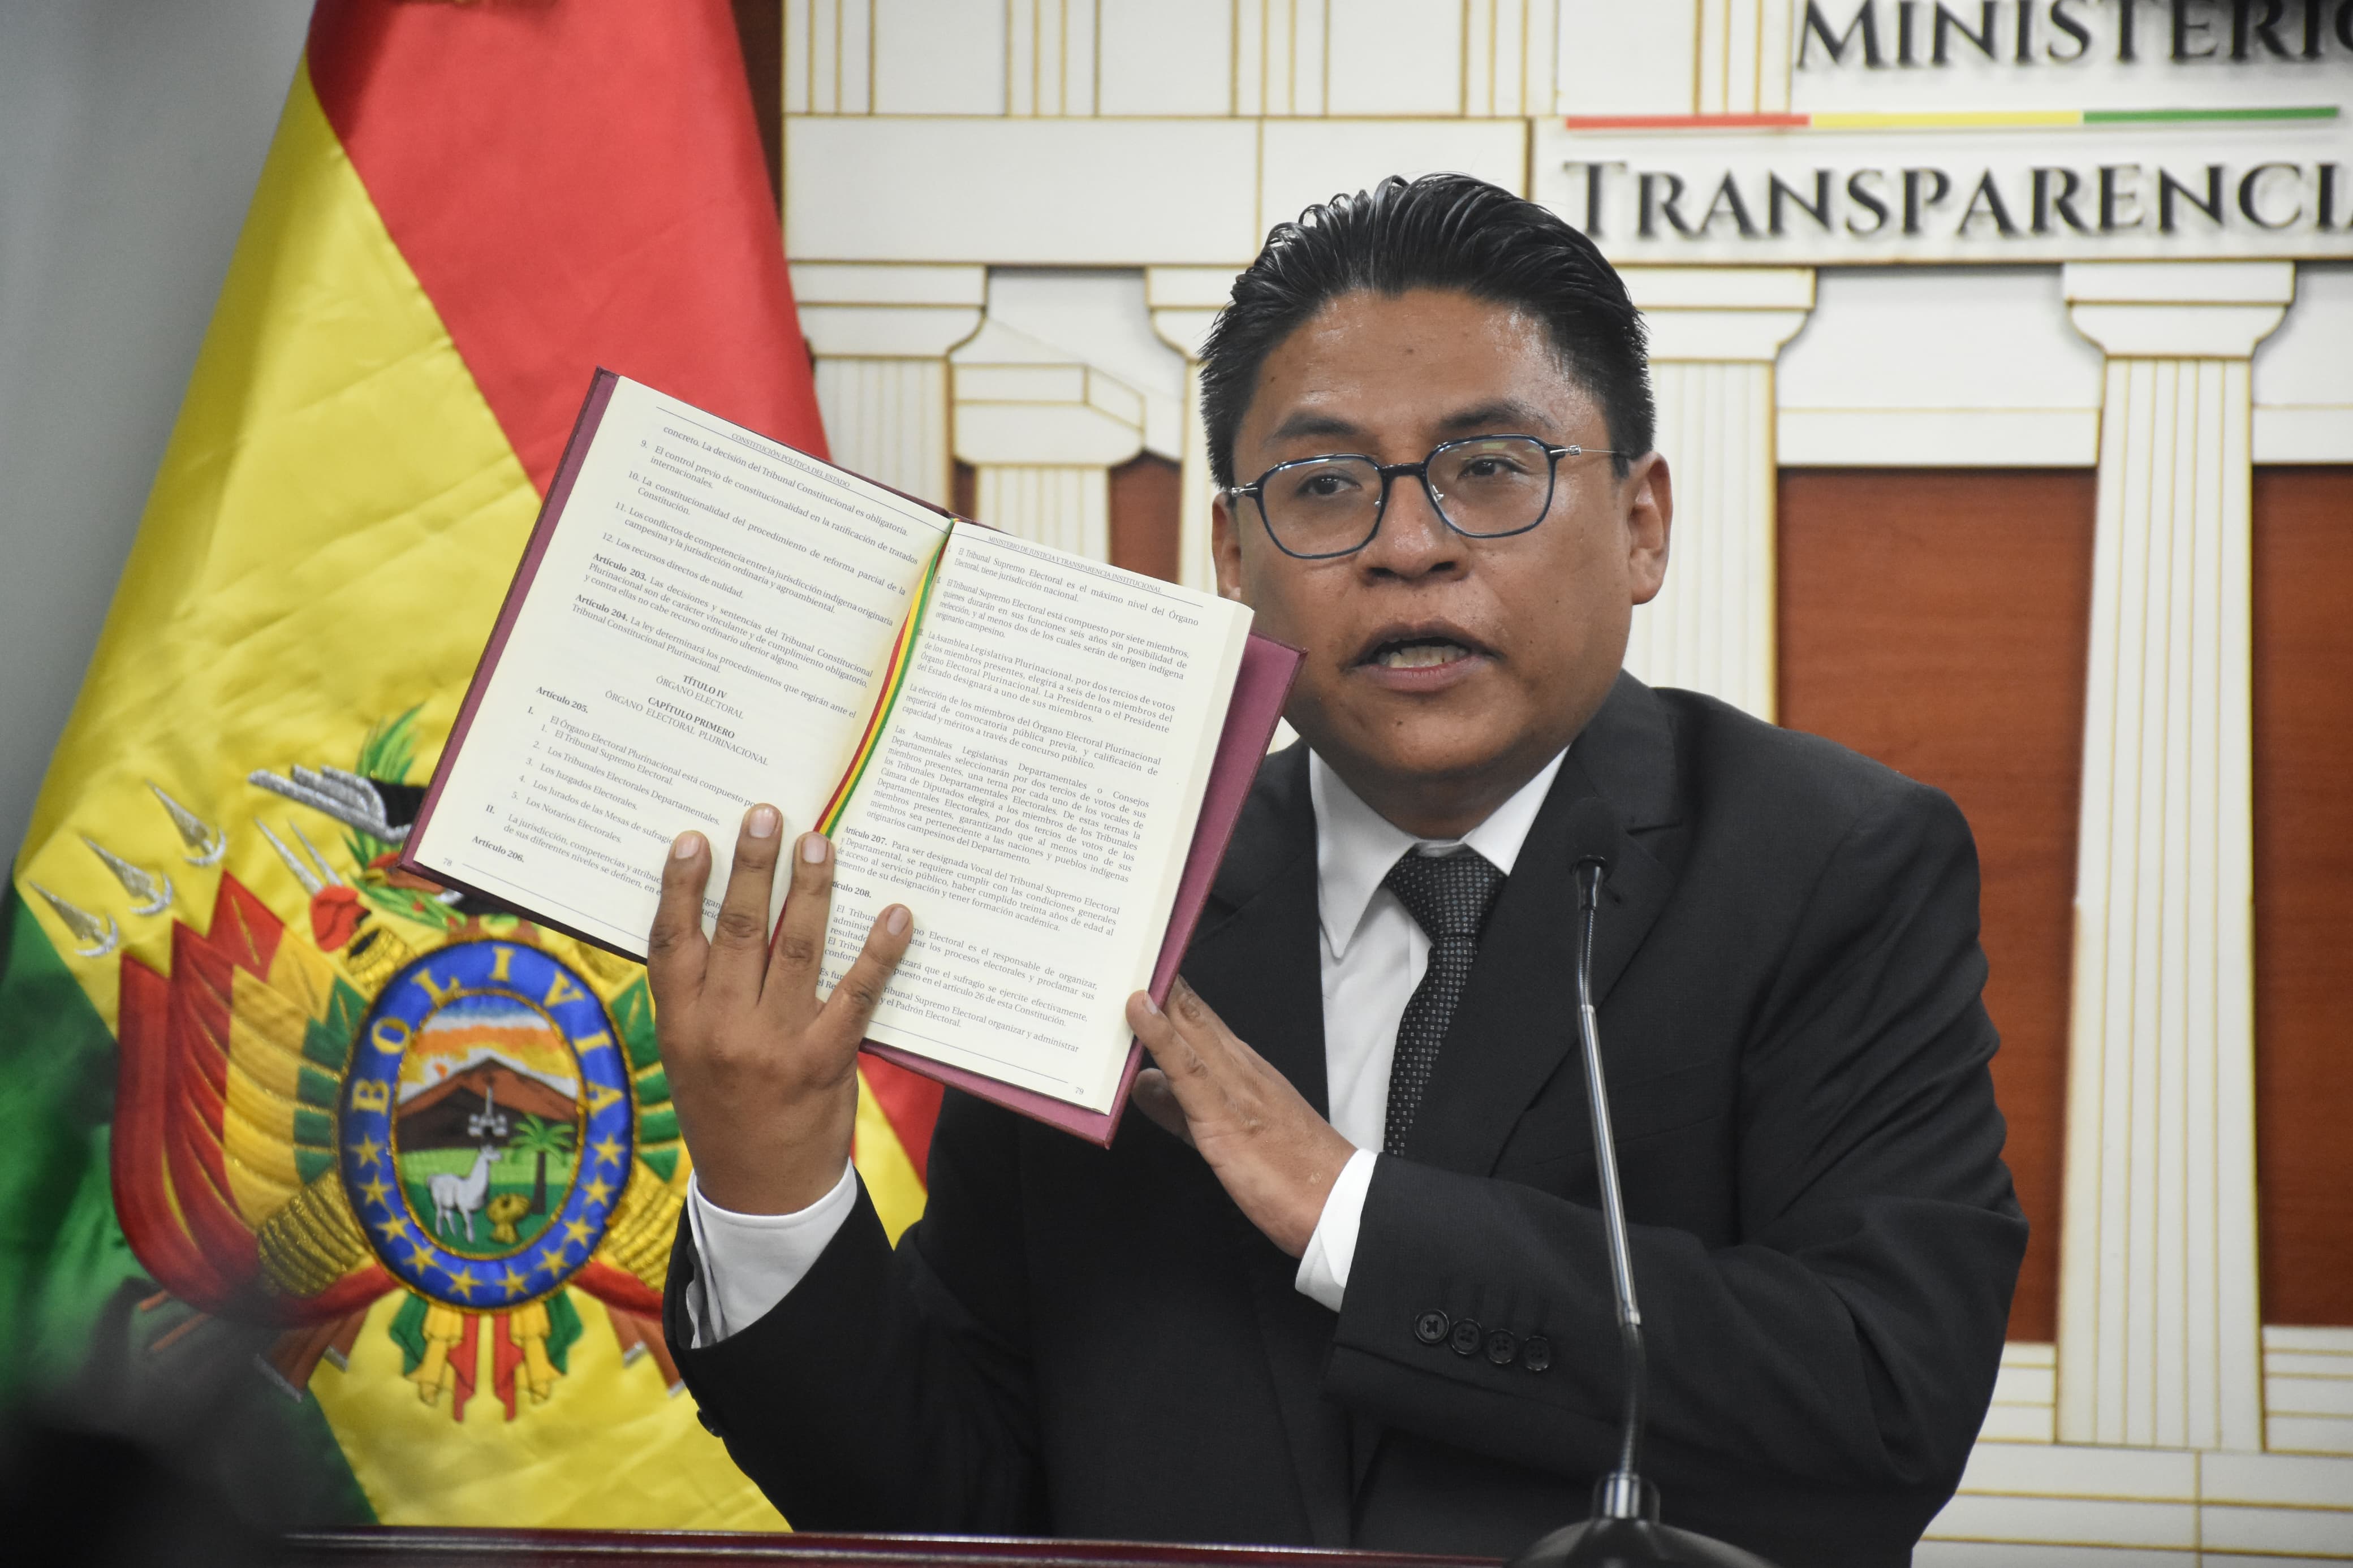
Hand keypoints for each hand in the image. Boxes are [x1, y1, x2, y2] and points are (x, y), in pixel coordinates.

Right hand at [647, 805, 911, 1214]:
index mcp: (680, 1026)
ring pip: (795, 950)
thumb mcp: (687, 1055)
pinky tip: (894, 914)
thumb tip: (713, 912)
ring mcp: (775, 1045)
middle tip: (766, 816)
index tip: (694, 839)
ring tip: (819, 844)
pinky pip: (857, 994)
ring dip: (809, 891)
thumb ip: (696, 994)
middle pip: (735, 932)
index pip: (671, 943)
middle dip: (752, 868)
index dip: (680, 887)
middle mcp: (722, 1030)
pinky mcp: (825, 1062)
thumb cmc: (722, 1111)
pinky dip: (878, 951)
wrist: (761, 1194)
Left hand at [1125, 979, 1356, 1256]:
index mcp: (1243, 1071)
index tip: (1142, 960)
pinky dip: (1160, 1034)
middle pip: (1192, 1012)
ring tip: (1127, 959)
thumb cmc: (1289, 1174)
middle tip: (1129, 942)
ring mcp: (1233, 1087)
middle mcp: (1239, 1068)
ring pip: (1189, 1027)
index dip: (1169, 989)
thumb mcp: (1219, 1137)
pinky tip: (1138, 1010)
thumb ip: (1177, 1110)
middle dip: (1159, 977)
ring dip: (1157, 992)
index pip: (1199, 1019)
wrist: (1336, 1204)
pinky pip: (1186, 1066)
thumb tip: (1143, 1085)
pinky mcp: (1224, 1114)